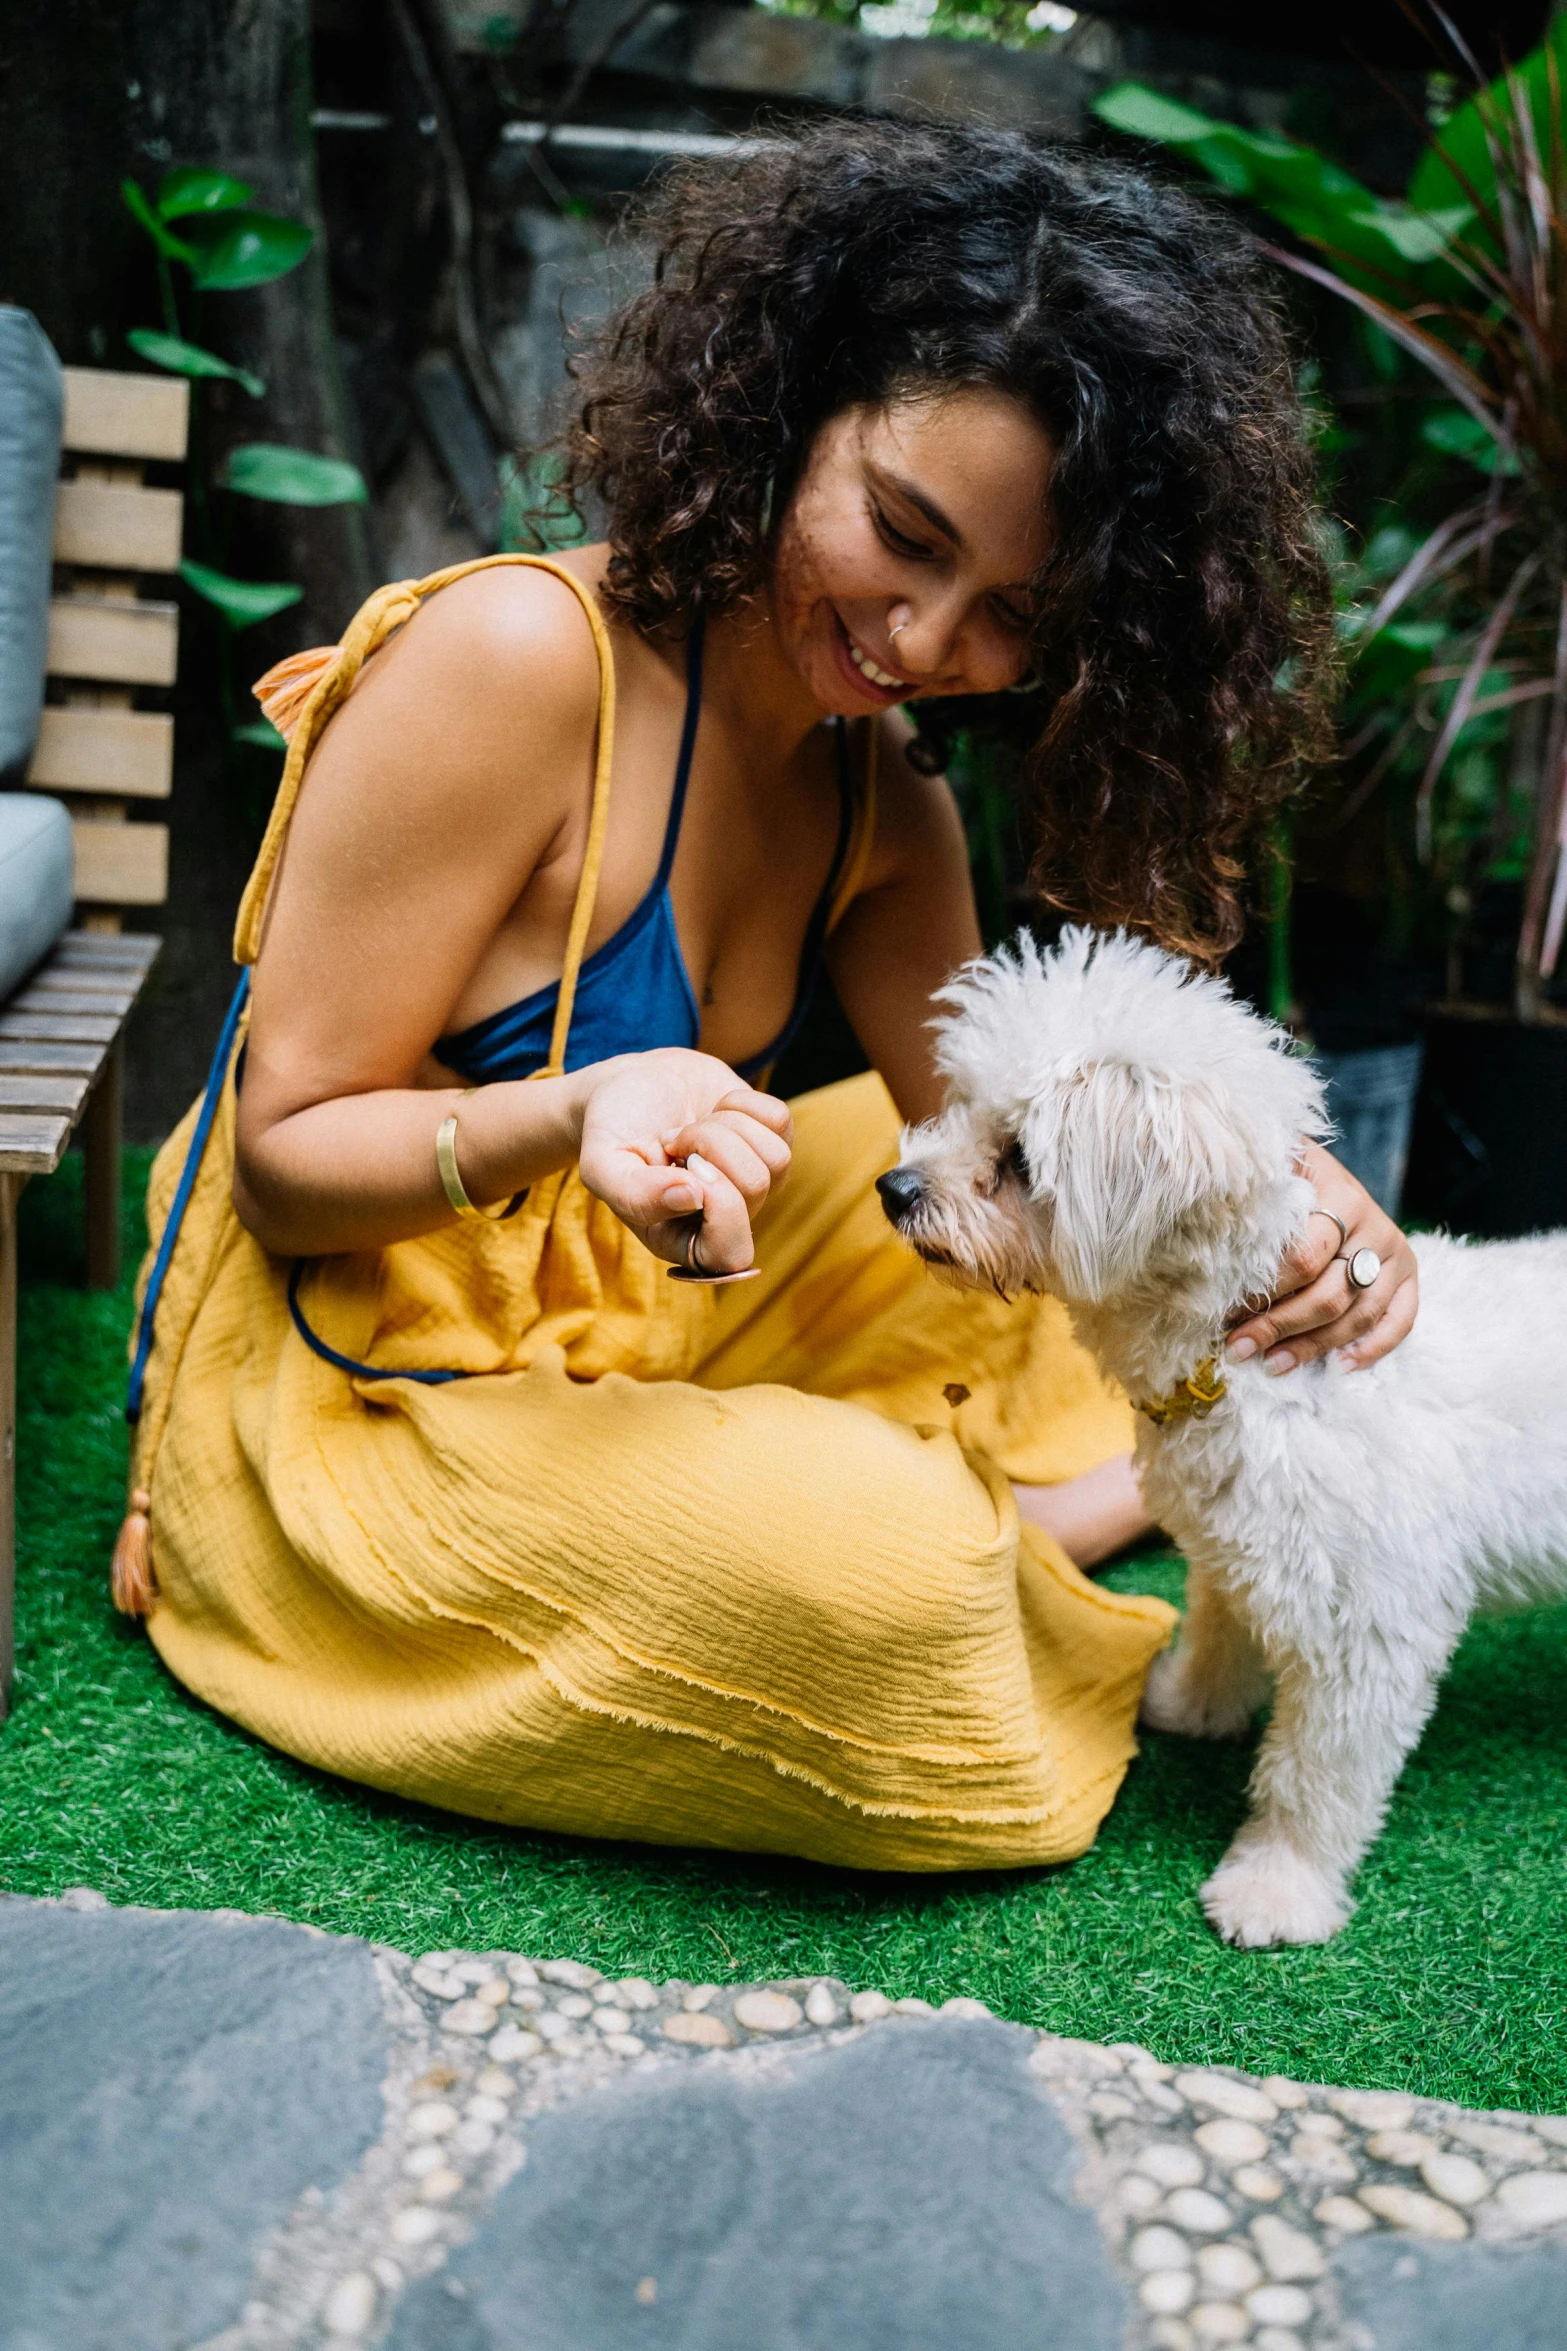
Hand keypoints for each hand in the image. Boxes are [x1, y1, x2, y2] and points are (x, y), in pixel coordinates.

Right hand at [575, 1049, 792, 1271]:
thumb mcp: (602, 1164)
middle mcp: (725, 1218)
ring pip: (775, 1158)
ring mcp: (751, 1179)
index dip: (722, 1209)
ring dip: (726, 1124)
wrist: (627, 1084)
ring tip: (690, 1126)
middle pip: (755, 1187)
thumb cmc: (612, 1131)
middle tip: (673, 1138)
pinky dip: (742, 1102)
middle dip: (712, 1144)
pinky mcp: (768, 1140)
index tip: (687, 1168)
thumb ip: (633, 1194)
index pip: (732, 1256)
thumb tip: (694, 1198)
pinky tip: (713, 1108)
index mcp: (684, 1240)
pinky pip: (780, 1122)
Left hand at [1225, 1142, 1417, 1375]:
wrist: (1330, 1172)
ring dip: (1313, 1346)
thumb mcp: (1274, 1173)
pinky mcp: (1408, 1278)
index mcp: (1341, 1198)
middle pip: (1329, 1295)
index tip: (1227, 1314)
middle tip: (1239, 1347)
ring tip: (1272, 1364)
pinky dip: (1372, 1349)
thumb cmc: (1291, 1178)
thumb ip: (1254, 1198)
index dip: (1266, 1292)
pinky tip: (1339, 1366)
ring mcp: (1396, 1256)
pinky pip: (1400, 1322)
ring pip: (1359, 1316)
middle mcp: (1376, 1229)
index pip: (1305, 1259)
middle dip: (1279, 1326)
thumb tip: (1213, 1235)